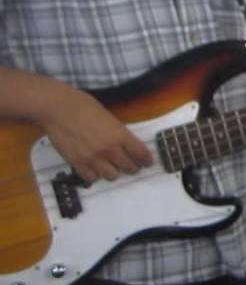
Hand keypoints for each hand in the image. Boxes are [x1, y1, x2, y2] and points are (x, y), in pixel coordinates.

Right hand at [36, 86, 152, 184]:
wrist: (57, 108)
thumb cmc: (82, 105)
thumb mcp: (109, 116)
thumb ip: (118, 132)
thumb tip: (126, 143)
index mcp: (120, 134)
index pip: (140, 153)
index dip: (146, 159)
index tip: (148, 162)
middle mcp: (108, 149)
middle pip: (129, 167)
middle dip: (133, 167)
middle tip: (132, 166)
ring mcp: (92, 158)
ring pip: (112, 176)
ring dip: (114, 172)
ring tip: (112, 166)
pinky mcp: (76, 163)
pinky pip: (91, 178)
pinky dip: (95, 175)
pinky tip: (95, 168)